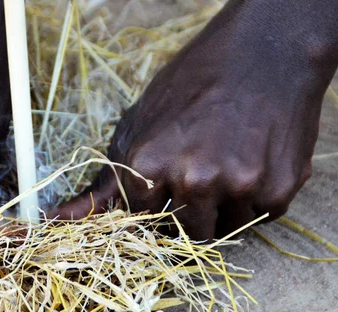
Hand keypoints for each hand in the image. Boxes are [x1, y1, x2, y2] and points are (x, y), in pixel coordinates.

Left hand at [55, 0, 337, 239]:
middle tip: (202, 175)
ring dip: (225, 209)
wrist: (266, 50)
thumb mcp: (137, 127)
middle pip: (186, 233)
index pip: (141, 221)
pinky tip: (254, 160)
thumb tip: (59, 219)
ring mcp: (238, 186)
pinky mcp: (278, 189)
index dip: (155, 205)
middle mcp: (192, 181)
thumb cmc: (192, 85)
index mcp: (148, 166)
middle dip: (189, 213)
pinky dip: (257, 198)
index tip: (166, 187)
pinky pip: (261, 217)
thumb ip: (104, 183)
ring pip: (225, 230)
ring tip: (229, 163)